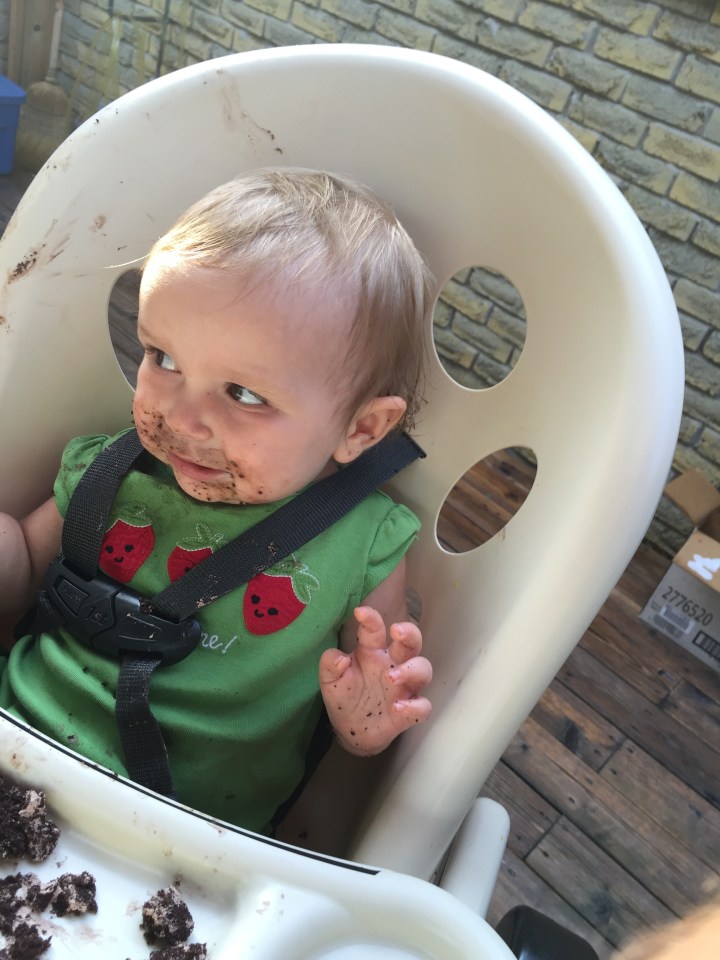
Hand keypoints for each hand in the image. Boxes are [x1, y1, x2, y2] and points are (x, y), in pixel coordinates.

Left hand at [318, 605, 431, 755]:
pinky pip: (423, 706)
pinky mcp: (409, 712)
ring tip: (391, 677)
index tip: (360, 612)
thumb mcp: (330, 681)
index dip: (371, 619)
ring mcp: (404, 688)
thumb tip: (340, 656)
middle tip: (397, 631)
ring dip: (411, 670)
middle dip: (409, 633)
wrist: (350, 730)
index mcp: (372, 652)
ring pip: (423, 669)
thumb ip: (330, 665)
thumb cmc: (344, 696)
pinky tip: (398, 708)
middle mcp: (392, 665)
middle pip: (411, 642)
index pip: (376, 630)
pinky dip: (415, 707)